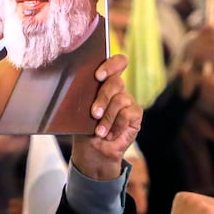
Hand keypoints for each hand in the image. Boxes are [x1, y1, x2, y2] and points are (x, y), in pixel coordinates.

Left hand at [73, 55, 140, 179]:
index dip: (110, 65)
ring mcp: (128, 101)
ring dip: (108, 118)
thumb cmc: (84, 128)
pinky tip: (109, 134)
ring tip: (99, 132)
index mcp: (104, 82)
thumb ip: (83, 96)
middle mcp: (118, 89)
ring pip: (121, 99)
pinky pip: (128, 114)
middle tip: (94, 114)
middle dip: (103, 98)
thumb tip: (78, 88)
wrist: (93, 151)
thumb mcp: (79, 111)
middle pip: (116, 81)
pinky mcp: (135, 114)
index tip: (98, 76)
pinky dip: (116, 126)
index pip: (117, 62)